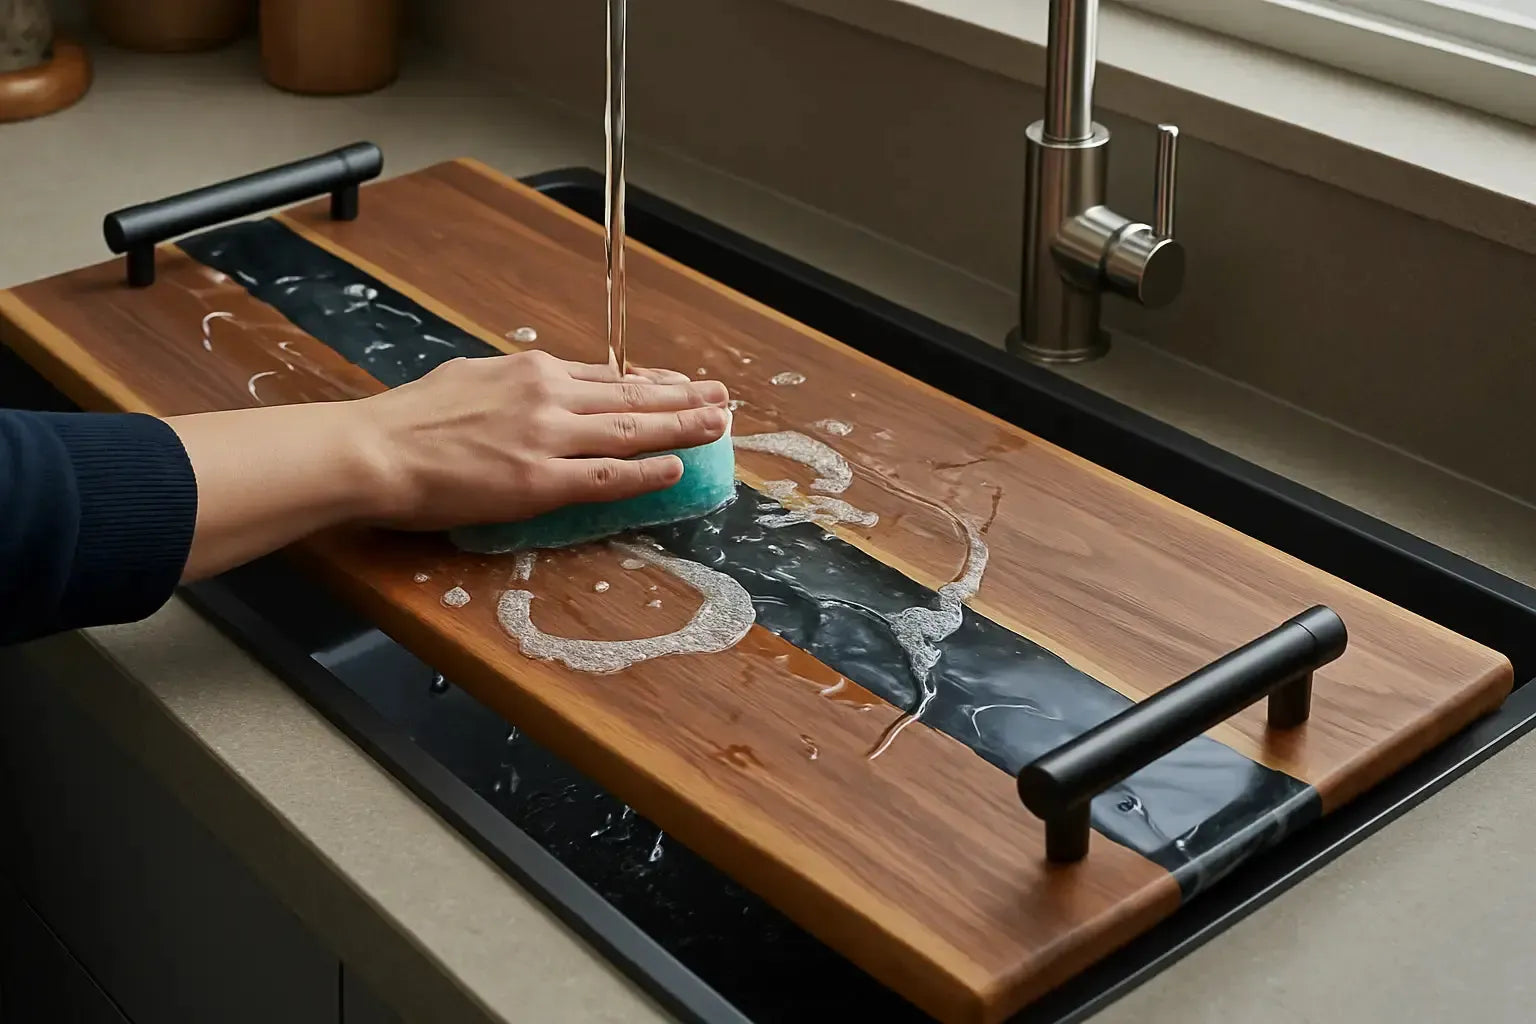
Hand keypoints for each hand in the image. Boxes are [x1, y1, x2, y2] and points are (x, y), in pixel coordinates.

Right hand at [167, 351, 730, 581]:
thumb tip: (532, 387)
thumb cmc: (407, 419)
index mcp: (530, 373)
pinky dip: (646, 471)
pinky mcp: (539, 482)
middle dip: (683, 397)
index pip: (606, 376)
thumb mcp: (468, 378)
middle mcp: (548, 396)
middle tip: (723, 398)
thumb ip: (510, 386)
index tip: (680, 383)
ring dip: (680, 426)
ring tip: (719, 425)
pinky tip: (677, 468)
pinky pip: (607, 477)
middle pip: (631, 396)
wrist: (373, 449)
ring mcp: (547, 438)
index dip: (649, 382)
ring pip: (630, 429)